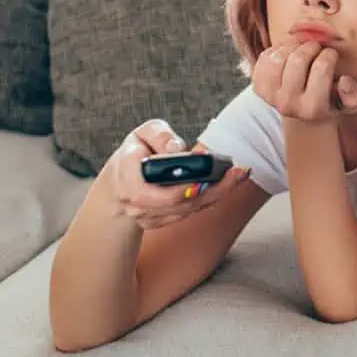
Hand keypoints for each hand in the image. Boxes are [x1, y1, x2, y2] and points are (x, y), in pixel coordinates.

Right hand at [104, 119, 250, 229]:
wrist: (118, 184)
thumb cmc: (135, 153)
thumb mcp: (142, 134)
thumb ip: (159, 135)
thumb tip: (178, 149)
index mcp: (125, 179)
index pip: (150, 193)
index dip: (178, 190)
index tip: (202, 180)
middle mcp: (135, 204)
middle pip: (177, 204)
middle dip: (209, 190)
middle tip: (235, 173)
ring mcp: (148, 217)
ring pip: (187, 210)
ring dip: (216, 194)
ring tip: (239, 174)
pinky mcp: (162, 221)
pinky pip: (190, 212)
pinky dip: (211, 198)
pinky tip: (229, 183)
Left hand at [253, 40, 356, 122]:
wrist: (303, 110)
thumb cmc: (331, 101)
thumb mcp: (349, 103)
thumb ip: (354, 96)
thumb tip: (344, 81)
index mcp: (313, 109)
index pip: (321, 68)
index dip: (329, 54)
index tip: (331, 54)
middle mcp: (288, 105)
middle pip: (297, 60)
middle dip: (311, 46)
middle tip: (317, 46)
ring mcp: (270, 97)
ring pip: (278, 57)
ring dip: (292, 45)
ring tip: (302, 46)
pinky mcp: (258, 87)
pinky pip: (265, 57)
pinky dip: (277, 48)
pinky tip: (289, 51)